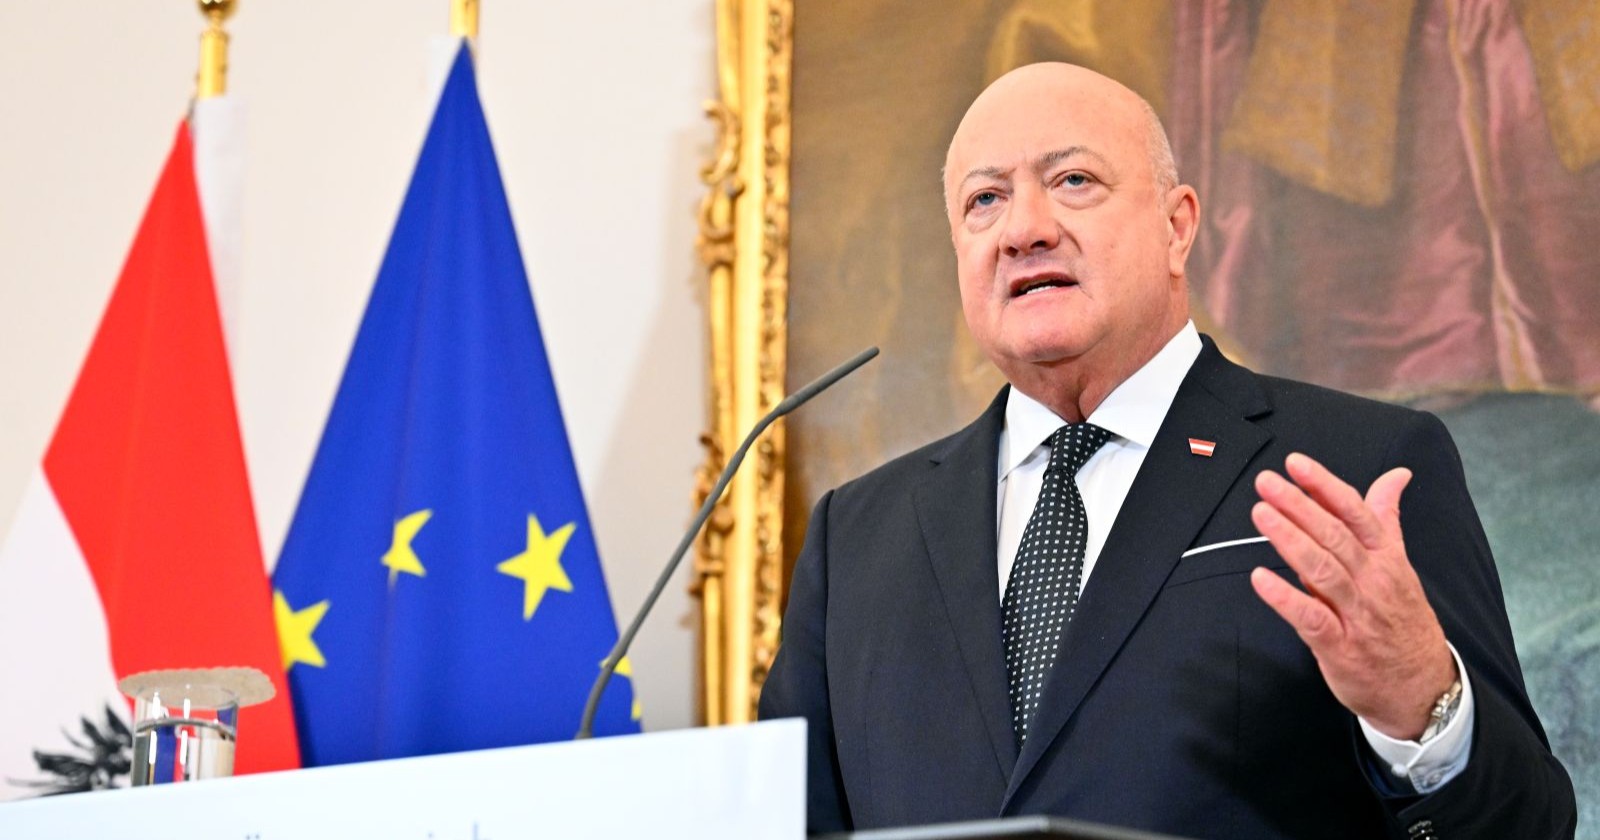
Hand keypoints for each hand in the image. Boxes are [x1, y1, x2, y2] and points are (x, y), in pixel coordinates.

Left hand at [1248, 453, 1456, 740]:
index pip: (1356, 512)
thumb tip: (1396, 475)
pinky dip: (1286, 598)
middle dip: (1299, 506)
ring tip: (1261, 514)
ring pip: (1322, 570)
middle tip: (1266, 482)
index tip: (1296, 463)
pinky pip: (1311, 619)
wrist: (1424, 686)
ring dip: (1290, 540)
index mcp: (1386, 558)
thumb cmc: (1401, 618)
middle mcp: (1373, 581)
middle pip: (1334, 536)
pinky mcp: (1340, 648)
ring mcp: (1357, 614)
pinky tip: (1260, 579)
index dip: (1325, 486)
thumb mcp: (1400, 565)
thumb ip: (1386, 518)